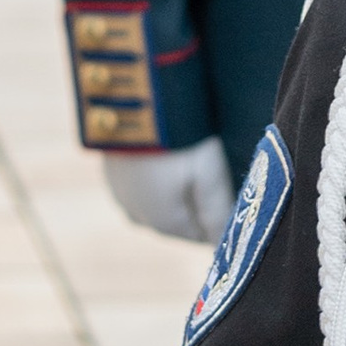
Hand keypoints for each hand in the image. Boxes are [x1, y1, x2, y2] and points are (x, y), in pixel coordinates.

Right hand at [102, 139, 236, 243]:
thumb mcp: (209, 173)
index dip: (217, 222)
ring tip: (194, 169)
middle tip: (216, 182)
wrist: (133, 100)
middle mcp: (138, 215)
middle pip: (177, 223)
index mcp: (164, 221)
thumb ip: (217, 211)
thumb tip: (223, 245)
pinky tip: (167, 163)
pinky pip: (140, 191)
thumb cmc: (180, 136)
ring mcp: (120, 195)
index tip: (234, 199)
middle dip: (197, 211)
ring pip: (156, 207)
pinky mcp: (111, 174)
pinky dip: (157, 184)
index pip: (198, 236)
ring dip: (176, 198)